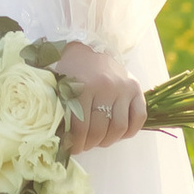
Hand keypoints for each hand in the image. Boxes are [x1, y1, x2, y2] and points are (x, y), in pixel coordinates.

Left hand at [54, 40, 146, 154]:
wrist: (87, 44)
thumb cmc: (68, 68)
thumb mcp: (57, 85)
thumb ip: (57, 109)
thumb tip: (54, 140)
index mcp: (82, 87)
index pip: (80, 128)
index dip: (75, 144)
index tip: (71, 149)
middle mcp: (105, 87)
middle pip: (99, 131)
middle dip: (90, 144)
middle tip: (84, 146)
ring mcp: (122, 87)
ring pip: (119, 128)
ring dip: (108, 141)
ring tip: (98, 140)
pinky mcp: (135, 87)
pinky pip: (139, 117)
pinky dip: (130, 131)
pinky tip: (118, 133)